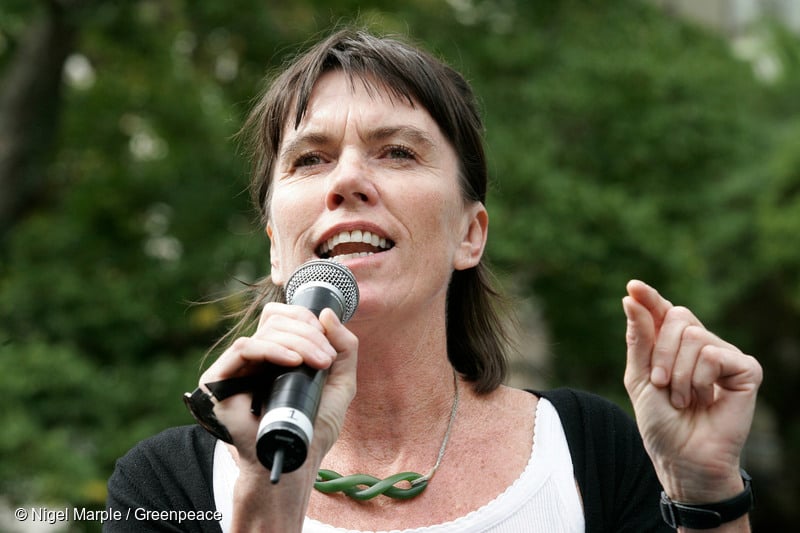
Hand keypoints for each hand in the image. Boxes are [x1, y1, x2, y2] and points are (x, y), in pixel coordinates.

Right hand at [198, 303, 357, 471]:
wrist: (295, 459)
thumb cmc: (313, 427)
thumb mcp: (341, 382)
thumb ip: (344, 347)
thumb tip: (327, 312)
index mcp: (275, 354)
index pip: (284, 317)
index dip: (307, 320)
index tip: (329, 346)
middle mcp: (253, 357)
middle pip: (277, 321)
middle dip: (309, 334)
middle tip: (326, 360)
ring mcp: (234, 368)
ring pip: (264, 332)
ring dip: (298, 342)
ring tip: (318, 364)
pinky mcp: (217, 380)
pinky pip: (244, 349)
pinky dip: (273, 350)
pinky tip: (294, 363)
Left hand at [622, 280, 761, 502]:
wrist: (682, 458)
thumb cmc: (661, 422)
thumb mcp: (639, 378)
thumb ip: (639, 338)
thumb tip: (631, 298)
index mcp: (673, 345)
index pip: (663, 311)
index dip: (649, 297)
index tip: (633, 286)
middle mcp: (701, 344)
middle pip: (678, 317)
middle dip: (660, 350)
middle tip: (660, 382)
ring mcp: (724, 355)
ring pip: (695, 336)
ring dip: (678, 372)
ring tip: (683, 399)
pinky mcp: (746, 369)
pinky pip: (715, 354)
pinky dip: (701, 378)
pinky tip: (705, 399)